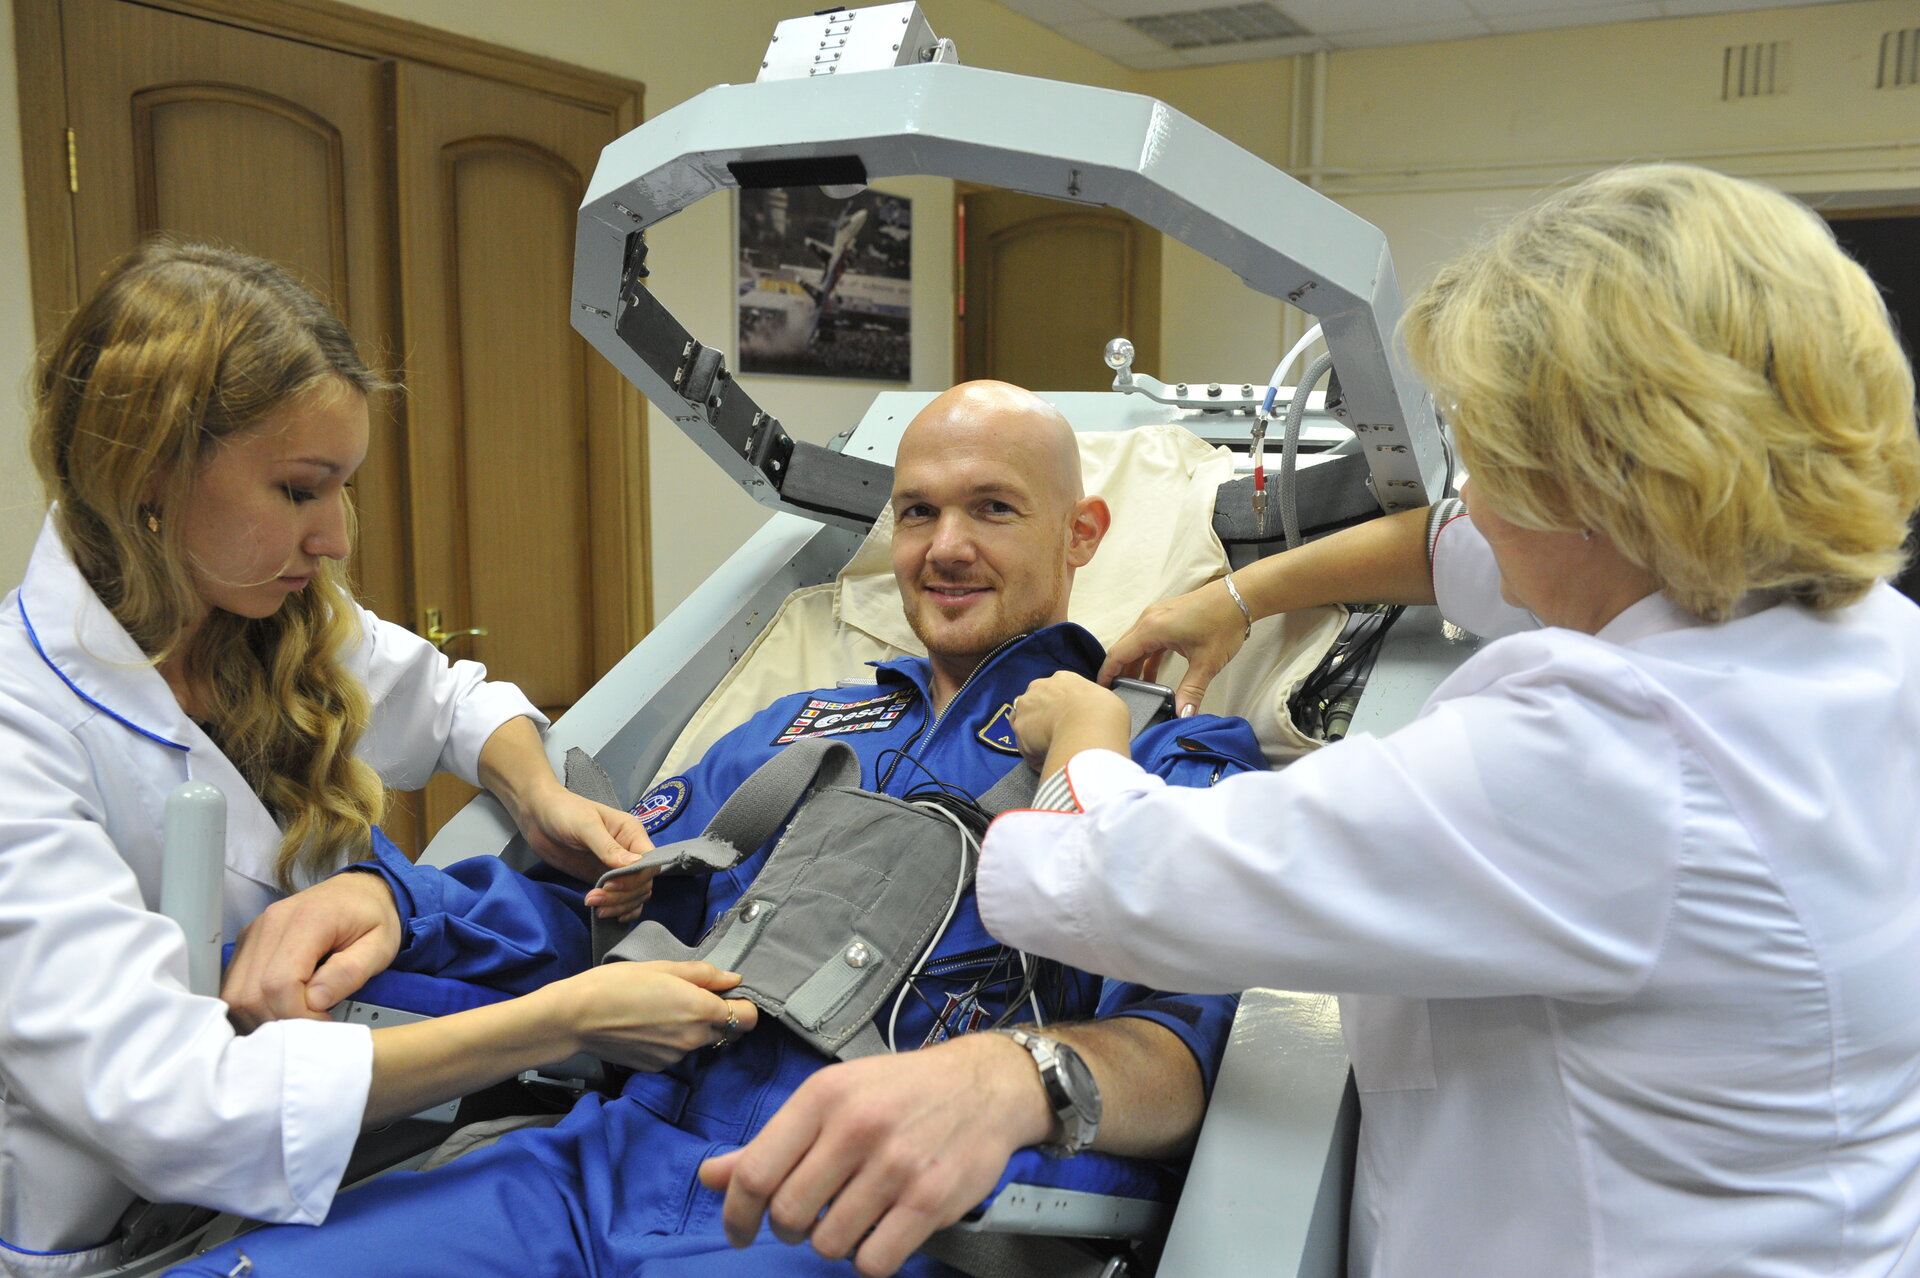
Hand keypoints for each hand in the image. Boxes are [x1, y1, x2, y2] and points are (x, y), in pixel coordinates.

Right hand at [222, 870, 401, 1028]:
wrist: (358, 892)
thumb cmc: (371, 917)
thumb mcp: (380, 946)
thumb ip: (348, 973)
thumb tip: (314, 1001)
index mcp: (308, 919)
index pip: (280, 983)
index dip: (298, 1013)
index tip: (324, 1019)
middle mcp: (271, 923)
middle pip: (251, 993)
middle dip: (281, 1019)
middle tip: (313, 1021)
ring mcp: (254, 932)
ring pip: (236, 995)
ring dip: (264, 1015)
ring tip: (300, 1013)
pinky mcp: (246, 943)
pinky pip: (234, 986)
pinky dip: (254, 1005)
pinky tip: (283, 1004)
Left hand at [514, 784, 657, 920]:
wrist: (538, 816)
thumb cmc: (564, 812)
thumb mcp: (586, 826)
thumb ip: (608, 847)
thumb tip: (634, 864)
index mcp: (631, 833)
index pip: (649, 862)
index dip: (634, 878)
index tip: (609, 884)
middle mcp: (629, 852)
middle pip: (643, 883)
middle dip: (622, 896)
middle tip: (594, 898)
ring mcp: (616, 868)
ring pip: (634, 895)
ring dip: (618, 905)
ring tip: (594, 906)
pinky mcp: (602, 879)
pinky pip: (621, 900)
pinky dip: (619, 910)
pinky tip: (606, 914)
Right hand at [547, 960, 757, 1071]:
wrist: (577, 1018)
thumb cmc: (618, 984)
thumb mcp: (663, 967)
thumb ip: (704, 975)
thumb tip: (734, 979)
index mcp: (699, 1010)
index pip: (748, 1018)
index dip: (744, 1005)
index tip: (729, 994)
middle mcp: (693, 1039)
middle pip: (728, 1032)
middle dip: (721, 1017)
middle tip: (695, 998)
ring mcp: (675, 1057)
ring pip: (700, 1042)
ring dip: (693, 1029)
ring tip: (662, 1009)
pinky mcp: (657, 1067)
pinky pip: (677, 1053)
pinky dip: (671, 1041)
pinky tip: (648, 1025)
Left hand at [697, 1032, 1052, 1276]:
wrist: (985, 1085)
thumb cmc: (901, 1091)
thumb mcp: (832, 1097)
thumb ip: (771, 1141)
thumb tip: (711, 1175)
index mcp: (823, 1096)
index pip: (755, 1172)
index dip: (736, 1213)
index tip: (740, 1229)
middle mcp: (857, 1127)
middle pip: (788, 1213)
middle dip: (788, 1228)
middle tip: (805, 1220)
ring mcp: (896, 1165)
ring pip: (829, 1242)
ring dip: (832, 1242)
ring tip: (851, 1216)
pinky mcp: (930, 1200)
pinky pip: (874, 1261)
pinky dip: (869, 1258)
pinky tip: (879, 1232)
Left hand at [1012, 671, 1130, 773]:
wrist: (1090, 725)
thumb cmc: (1104, 712)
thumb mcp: (1106, 700)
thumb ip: (1093, 704)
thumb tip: (1095, 714)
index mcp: (1062, 679)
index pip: (1055, 692)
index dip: (1060, 708)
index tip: (1068, 722)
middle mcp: (1039, 687)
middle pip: (1036, 704)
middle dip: (1043, 720)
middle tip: (1059, 738)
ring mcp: (1025, 707)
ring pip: (1025, 724)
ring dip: (1034, 737)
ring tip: (1053, 753)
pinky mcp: (1019, 730)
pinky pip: (1025, 747)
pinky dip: (1034, 756)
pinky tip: (1049, 764)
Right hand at [1097, 577, 1249, 716]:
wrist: (1240, 597)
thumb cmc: (1223, 622)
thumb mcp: (1207, 662)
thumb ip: (1191, 691)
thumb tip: (1182, 715)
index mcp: (1152, 628)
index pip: (1118, 654)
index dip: (1106, 674)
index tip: (1100, 691)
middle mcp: (1149, 619)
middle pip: (1123, 649)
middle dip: (1118, 673)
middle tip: (1116, 696)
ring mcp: (1157, 616)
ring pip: (1135, 645)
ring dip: (1133, 666)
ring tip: (1133, 690)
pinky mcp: (1166, 617)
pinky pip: (1148, 640)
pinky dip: (1146, 657)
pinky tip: (1151, 675)